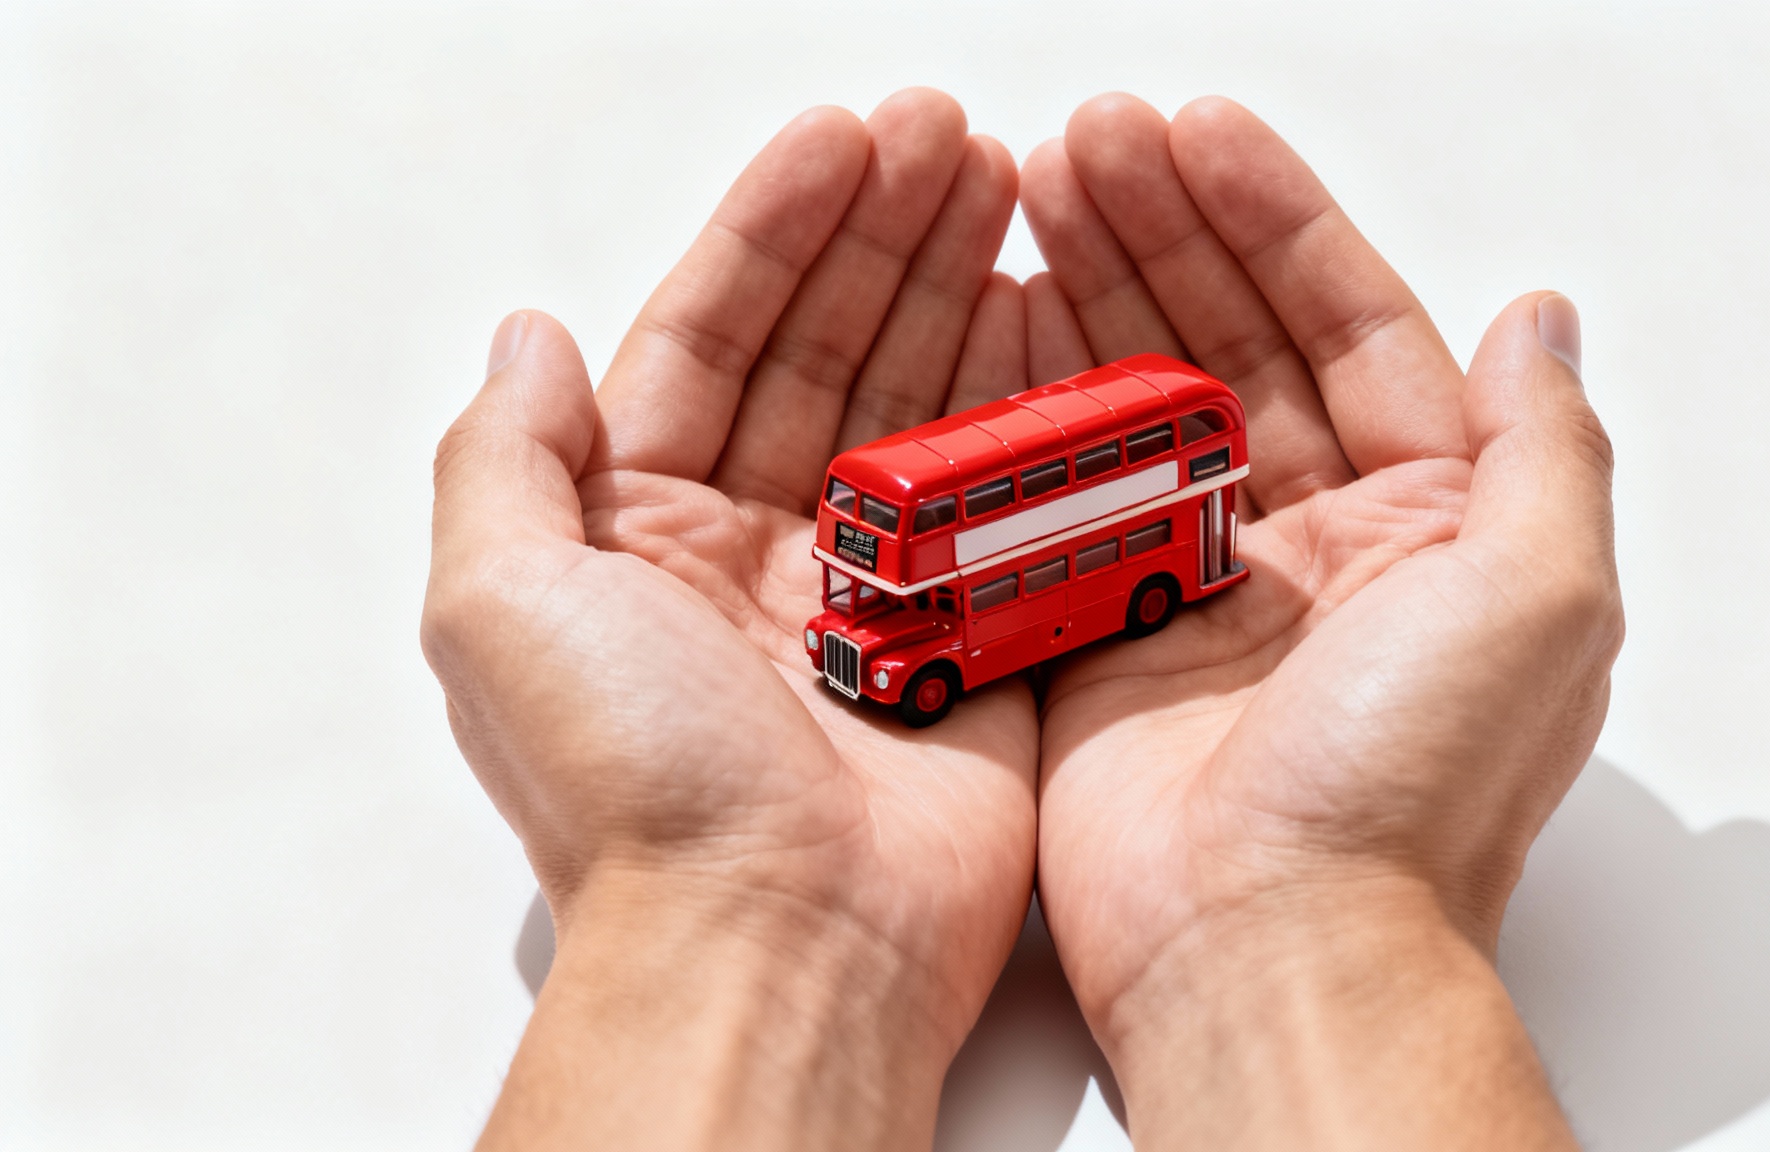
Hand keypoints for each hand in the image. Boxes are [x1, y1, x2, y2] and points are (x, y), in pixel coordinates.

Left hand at [422, 89, 1037, 1150]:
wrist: (782, 939)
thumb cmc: (636, 787)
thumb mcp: (501, 602)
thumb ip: (506, 455)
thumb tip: (530, 332)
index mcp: (644, 535)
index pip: (716, 340)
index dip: (777, 231)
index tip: (843, 140)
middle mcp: (757, 556)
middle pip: (830, 355)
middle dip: (886, 237)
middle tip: (949, 138)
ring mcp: (878, 598)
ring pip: (924, 412)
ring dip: (961, 296)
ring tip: (1010, 190)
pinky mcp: (976, 647)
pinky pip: (1012, 505)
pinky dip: (1036, 413)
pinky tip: (1056, 322)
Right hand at [1021, 95, 1621, 1147]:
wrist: (1267, 943)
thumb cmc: (1411, 792)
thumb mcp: (1541, 598)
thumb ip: (1543, 446)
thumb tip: (1541, 318)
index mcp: (1427, 522)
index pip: (1348, 323)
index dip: (1273, 220)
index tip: (1197, 135)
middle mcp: (1314, 544)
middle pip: (1232, 341)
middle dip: (1162, 231)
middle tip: (1086, 142)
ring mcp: (1198, 585)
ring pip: (1141, 402)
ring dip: (1092, 291)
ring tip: (1032, 191)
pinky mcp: (1100, 633)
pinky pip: (1058, 493)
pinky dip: (1027, 405)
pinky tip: (995, 320)